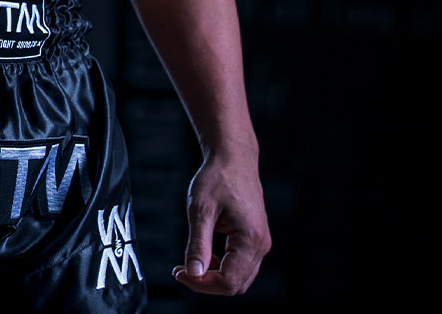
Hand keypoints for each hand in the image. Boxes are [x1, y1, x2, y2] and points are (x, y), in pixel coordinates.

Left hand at [172, 150, 270, 295]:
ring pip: (240, 278)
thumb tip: (193, 274)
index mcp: (251, 239)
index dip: (202, 283)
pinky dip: (223, 268)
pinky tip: (205, 256)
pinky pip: (241, 265)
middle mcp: (262, 245)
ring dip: (215, 277)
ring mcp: (261, 242)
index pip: (229, 280)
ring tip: (190, 264)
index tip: (179, 273)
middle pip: (236, 284)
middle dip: (207, 283)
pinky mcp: (256, 239)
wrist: (233, 158)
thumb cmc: (217, 178)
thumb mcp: (201, 209)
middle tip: (181, 271)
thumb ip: (198, 244)